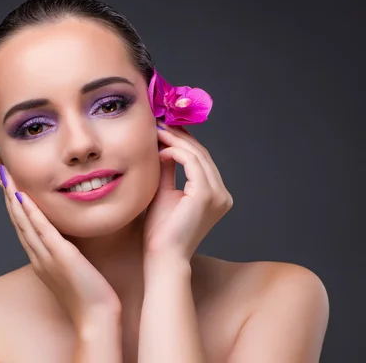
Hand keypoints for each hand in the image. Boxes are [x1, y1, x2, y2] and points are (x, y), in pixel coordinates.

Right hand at [0, 165, 120, 329]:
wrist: (96, 319)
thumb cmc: (89, 297)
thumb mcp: (72, 270)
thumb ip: (66, 254)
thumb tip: (67, 241)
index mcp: (40, 259)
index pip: (23, 225)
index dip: (14, 203)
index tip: (10, 183)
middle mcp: (38, 256)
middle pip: (17, 220)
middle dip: (8, 194)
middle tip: (1, 170)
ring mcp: (46, 256)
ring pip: (25, 222)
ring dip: (14, 197)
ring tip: (6, 175)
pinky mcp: (61, 257)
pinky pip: (42, 231)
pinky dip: (31, 213)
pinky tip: (24, 197)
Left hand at [143, 124, 232, 261]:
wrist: (162, 257)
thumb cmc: (161, 232)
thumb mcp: (164, 192)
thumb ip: (167, 170)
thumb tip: (163, 147)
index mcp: (216, 195)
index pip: (202, 161)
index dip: (183, 142)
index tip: (163, 129)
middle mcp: (222, 195)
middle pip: (202, 155)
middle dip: (180, 136)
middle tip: (159, 123)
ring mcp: (218, 195)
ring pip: (198, 156)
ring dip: (176, 141)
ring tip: (156, 131)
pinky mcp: (206, 195)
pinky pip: (192, 163)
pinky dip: (175, 153)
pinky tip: (160, 151)